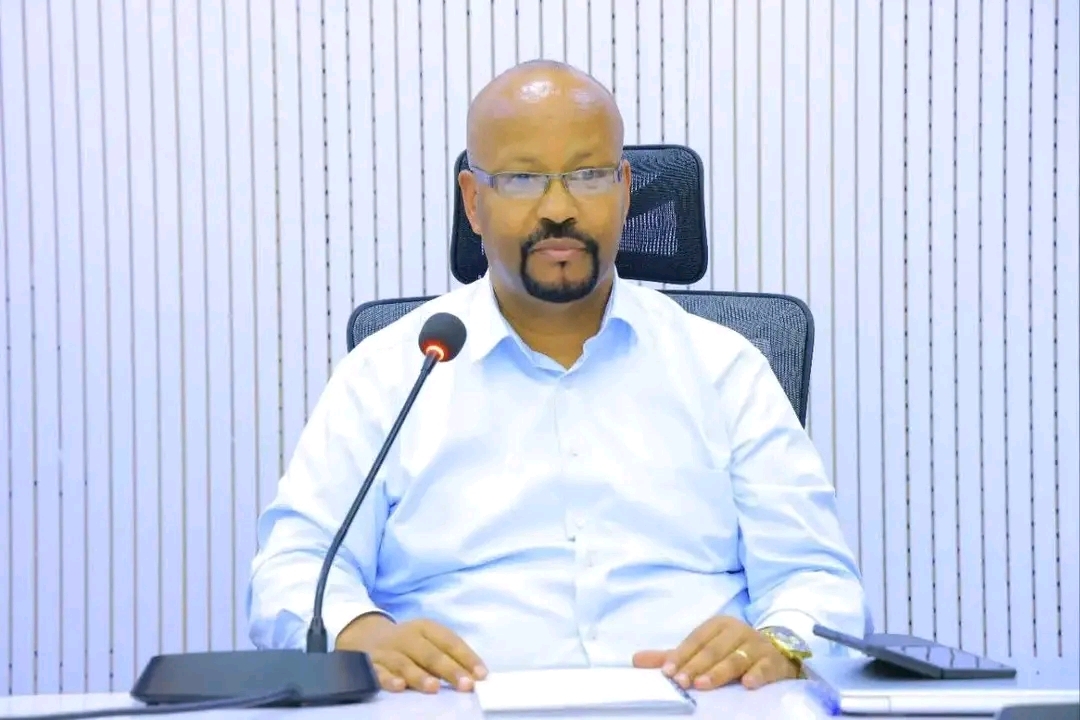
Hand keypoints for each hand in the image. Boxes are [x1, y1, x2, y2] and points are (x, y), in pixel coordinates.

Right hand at [336, 614, 487, 693]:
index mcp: (425, 628)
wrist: (363, 635)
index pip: (450, 641)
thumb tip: (474, 677)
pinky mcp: (370, 663)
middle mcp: (407, 637)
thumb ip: (447, 656)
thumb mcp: (426, 640)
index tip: (481, 675)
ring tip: (434, 688)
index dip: (466, 657)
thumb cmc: (406, 643)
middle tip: (465, 685)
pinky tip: (398, 687)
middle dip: (449, 669)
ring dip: (420, 676)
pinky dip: (388, 679)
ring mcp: (388, 651)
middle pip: (430, 653)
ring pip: (405, 663)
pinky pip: (379, 672)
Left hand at [632, 616, 798, 690]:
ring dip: (719, 672)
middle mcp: (738, 630)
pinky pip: (765, 667)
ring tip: (703, 684)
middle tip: (682, 682)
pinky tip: (747, 684)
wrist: (776, 653)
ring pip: (736, 658)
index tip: (668, 672)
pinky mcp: (774, 661)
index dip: (681, 655)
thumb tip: (636, 660)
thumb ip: (672, 656)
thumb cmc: (732, 651)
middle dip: (696, 666)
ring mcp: (757, 645)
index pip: (696, 639)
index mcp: (718, 625)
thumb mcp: (703, 650)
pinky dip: (757, 674)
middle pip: (714, 649)